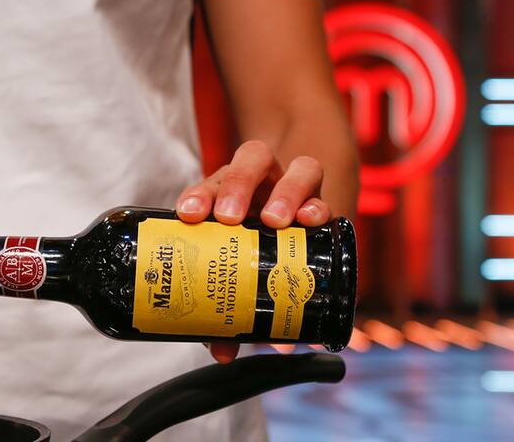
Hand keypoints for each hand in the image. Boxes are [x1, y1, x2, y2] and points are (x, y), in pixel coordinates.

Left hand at [174, 140, 330, 362]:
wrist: (296, 223)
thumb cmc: (251, 252)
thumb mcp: (236, 270)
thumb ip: (227, 307)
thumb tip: (222, 352)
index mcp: (229, 191)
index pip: (211, 184)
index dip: (198, 195)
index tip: (189, 215)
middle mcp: (263, 181)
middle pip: (251, 160)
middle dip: (237, 185)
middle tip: (230, 217)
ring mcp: (295, 186)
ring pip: (296, 167)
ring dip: (286, 192)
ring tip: (276, 221)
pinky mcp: (322, 201)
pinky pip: (325, 194)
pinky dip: (317, 206)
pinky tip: (313, 221)